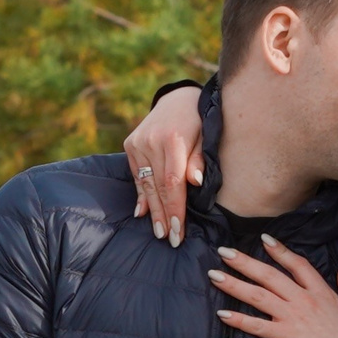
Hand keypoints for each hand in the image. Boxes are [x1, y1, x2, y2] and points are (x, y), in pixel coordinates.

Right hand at [125, 85, 205, 245]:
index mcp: (173, 139)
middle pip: (158, 186)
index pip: (172, 182)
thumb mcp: (207, 136)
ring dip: (152, 210)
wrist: (178, 98)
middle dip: (164, 215)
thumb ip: (199, 159)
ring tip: (159, 232)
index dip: (175, 208)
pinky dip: (141, 195)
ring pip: (146, 183)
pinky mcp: (130, 144)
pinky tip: (142, 213)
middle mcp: (151, 141)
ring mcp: (138, 142)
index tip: (179, 230)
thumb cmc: (200, 120)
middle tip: (170, 239)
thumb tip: (195, 183)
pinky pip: (137, 175)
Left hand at [211, 236, 337, 337]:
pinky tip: (222, 313)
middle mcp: (303, 300)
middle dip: (245, 262)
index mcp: (321, 292)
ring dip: (234, 285)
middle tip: (224, 251)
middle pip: (269, 276)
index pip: (297, 265)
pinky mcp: (285, 336)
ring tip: (214, 275)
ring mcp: (292, 317)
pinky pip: (257, 326)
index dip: (280, 251)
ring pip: (258, 296)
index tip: (264, 239)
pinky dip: (239, 320)